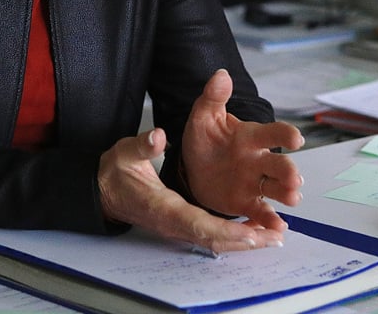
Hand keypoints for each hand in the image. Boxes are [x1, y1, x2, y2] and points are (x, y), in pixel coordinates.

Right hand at [97, 127, 288, 253]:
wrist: (103, 191)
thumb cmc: (116, 172)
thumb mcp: (126, 152)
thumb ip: (144, 145)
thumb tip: (159, 137)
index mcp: (163, 206)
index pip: (197, 223)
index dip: (226, 230)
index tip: (251, 232)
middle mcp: (173, 223)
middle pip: (213, 238)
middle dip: (244, 240)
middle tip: (274, 237)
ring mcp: (177, 228)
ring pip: (214, 240)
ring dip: (244, 240)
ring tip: (273, 236)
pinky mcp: (180, 226)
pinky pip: (210, 236)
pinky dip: (233, 236)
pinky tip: (254, 231)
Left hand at [182, 69, 304, 232]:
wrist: (191, 164)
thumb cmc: (205, 137)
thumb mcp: (203, 115)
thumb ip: (213, 97)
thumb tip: (221, 74)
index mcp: (251, 136)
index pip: (273, 132)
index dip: (286, 134)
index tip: (296, 139)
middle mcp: (258, 160)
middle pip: (280, 164)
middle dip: (289, 171)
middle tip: (295, 179)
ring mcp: (254, 182)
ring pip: (276, 188)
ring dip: (287, 194)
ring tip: (293, 198)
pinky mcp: (246, 202)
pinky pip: (261, 211)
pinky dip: (271, 220)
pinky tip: (278, 228)